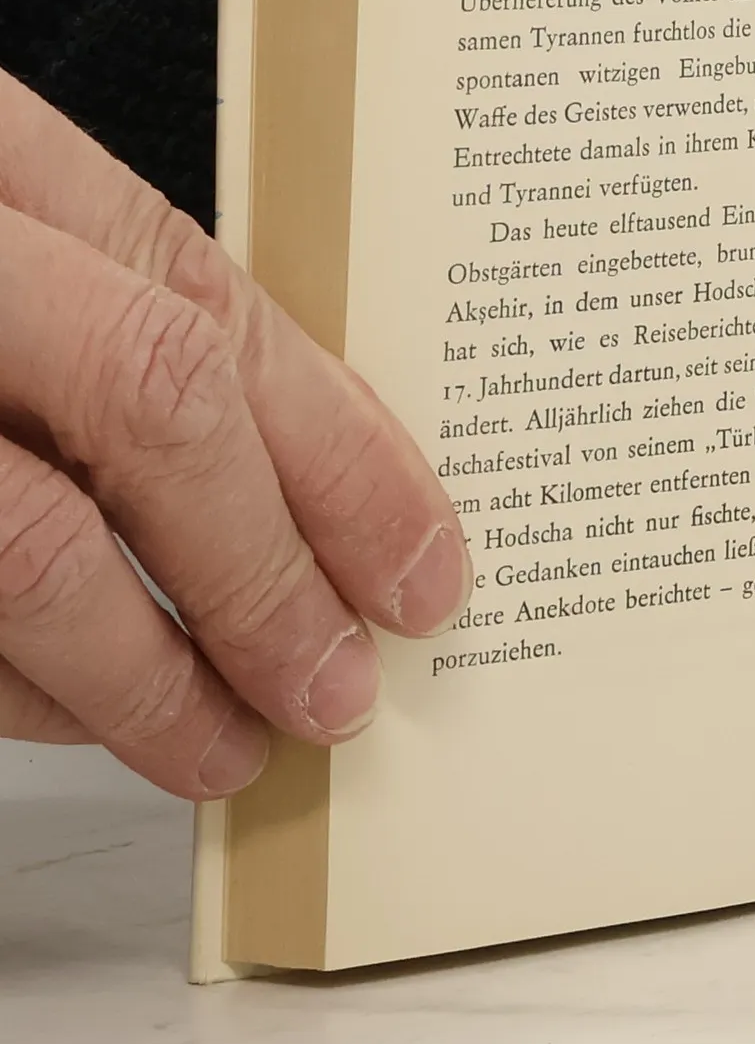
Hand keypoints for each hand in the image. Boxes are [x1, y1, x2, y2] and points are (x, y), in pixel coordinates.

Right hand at [0, 72, 470, 798]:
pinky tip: (85, 719)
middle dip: (270, 569)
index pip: (206, 300)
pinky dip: (20, 690)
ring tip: (237, 743)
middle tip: (344, 686)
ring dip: (150, 674)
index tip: (425, 563)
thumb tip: (327, 479)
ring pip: (27, 548)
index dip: (338, 447)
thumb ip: (115, 309)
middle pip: (152, 405)